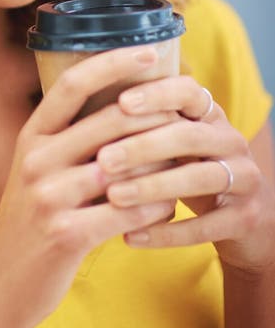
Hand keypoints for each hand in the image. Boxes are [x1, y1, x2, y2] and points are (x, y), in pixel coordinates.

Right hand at [0, 45, 175, 327]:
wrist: (1, 284)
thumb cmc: (30, 222)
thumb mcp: (36, 172)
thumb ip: (68, 141)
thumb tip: (123, 108)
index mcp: (30, 137)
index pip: (71, 84)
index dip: (112, 63)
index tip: (149, 52)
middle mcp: (36, 160)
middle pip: (109, 120)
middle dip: (155, 112)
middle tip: (186, 108)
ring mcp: (49, 196)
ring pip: (127, 167)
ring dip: (163, 164)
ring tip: (185, 160)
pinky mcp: (67, 234)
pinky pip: (129, 212)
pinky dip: (156, 207)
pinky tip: (167, 206)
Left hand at [100, 76, 274, 273]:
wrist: (238, 218)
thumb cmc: (185, 168)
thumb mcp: (170, 141)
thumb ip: (141, 124)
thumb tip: (81, 108)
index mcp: (209, 114)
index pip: (187, 91)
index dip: (157, 94)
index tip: (120, 102)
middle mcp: (231, 140)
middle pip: (190, 136)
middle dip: (143, 146)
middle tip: (103, 159)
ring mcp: (245, 178)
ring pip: (201, 177)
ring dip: (153, 187)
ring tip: (113, 197)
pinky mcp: (246, 217)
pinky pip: (207, 226)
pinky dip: (167, 232)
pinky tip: (131, 237)